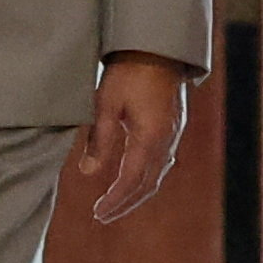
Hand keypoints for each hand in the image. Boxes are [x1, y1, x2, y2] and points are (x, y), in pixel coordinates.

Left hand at [69, 50, 191, 224]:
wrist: (158, 46)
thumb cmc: (129, 71)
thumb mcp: (106, 104)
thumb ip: (99, 140)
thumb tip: (88, 172)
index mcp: (149, 138)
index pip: (131, 180)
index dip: (114, 200)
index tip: (98, 213)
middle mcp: (166, 140)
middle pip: (148, 184)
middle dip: (126, 203)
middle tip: (103, 216)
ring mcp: (173, 133)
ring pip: (157, 174)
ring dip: (137, 192)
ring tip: (117, 203)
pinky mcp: (173, 125)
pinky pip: (162, 161)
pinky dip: (147, 176)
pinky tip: (135, 177)